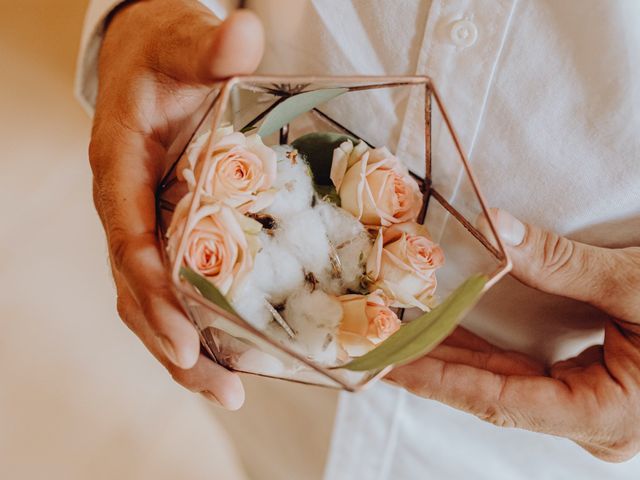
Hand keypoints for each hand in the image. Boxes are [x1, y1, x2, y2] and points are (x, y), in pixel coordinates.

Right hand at [89, 0, 263, 408]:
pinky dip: (193, 323)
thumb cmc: (165, 52)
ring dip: (182, 349)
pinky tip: (225, 352)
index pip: (129, 241)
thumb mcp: (185, 43)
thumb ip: (209, 46)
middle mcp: (126, 208)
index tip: (183, 334)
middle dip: (172, 345)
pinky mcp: (167, 231)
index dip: (154, 291)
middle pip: (137, 291)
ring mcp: (146, 225)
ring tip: (224, 390)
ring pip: (150, 300)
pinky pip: (171, 287)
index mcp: (121, 170)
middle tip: (221, 390)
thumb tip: (244, 31)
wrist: (152, 57)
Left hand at [387, 208, 639, 461]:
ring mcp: (590, 410)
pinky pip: (522, 375)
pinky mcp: (590, 392)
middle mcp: (591, 422)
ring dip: (453, 357)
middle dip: (432, 367)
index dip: (437, 378)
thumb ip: (563, 263)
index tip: (388, 363)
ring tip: (400, 335)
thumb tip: (497, 226)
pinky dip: (483, 353)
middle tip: (377, 347)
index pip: (496, 398)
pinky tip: (450, 333)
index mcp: (604, 416)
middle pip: (491, 393)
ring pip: (504, 385)